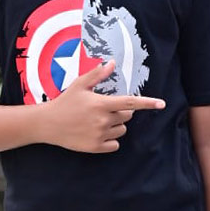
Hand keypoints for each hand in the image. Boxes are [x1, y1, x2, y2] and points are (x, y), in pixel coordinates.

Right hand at [44, 59, 164, 152]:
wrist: (47, 124)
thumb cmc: (65, 102)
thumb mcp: (80, 85)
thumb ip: (97, 75)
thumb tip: (112, 63)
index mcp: (102, 104)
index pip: (131, 102)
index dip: (148, 103)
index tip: (162, 104)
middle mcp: (103, 120)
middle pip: (127, 116)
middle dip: (120, 111)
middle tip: (104, 109)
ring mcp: (99, 135)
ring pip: (122, 130)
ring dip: (116, 125)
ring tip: (98, 121)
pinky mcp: (95, 147)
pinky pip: (115, 144)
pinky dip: (111, 139)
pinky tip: (97, 133)